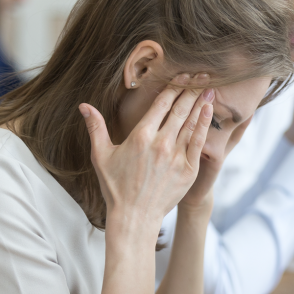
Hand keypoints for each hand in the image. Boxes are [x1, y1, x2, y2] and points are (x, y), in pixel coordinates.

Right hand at [81, 86, 213, 225]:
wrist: (134, 218)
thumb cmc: (115, 187)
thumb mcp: (101, 156)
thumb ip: (96, 128)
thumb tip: (83, 105)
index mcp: (140, 137)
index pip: (161, 104)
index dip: (173, 87)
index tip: (182, 75)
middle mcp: (160, 144)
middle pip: (179, 110)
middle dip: (191, 90)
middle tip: (201, 74)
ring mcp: (176, 157)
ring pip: (191, 123)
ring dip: (200, 103)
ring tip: (209, 87)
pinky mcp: (188, 170)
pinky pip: (198, 142)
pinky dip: (205, 124)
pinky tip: (209, 111)